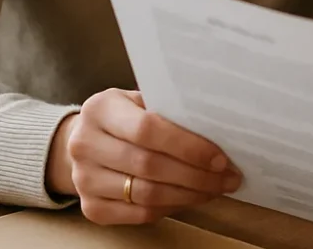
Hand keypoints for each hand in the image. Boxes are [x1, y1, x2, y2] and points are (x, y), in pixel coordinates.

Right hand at [46, 89, 241, 224]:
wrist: (86, 139)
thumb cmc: (128, 114)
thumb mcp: (142, 99)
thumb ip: (170, 108)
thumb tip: (219, 124)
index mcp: (101, 108)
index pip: (148, 130)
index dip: (187, 146)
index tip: (220, 158)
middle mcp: (84, 144)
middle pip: (149, 165)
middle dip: (196, 175)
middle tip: (228, 177)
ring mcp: (84, 179)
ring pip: (146, 194)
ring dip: (189, 194)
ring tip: (217, 188)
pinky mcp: (91, 207)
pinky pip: (139, 214)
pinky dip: (172, 207)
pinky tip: (193, 198)